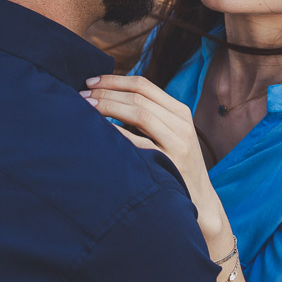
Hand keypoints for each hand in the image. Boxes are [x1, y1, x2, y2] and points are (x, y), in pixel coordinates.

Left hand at [82, 74, 223, 238]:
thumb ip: (148, 116)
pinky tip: (102, 132)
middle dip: (106, 93)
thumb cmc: (174, 165)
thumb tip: (106, 97)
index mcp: (179, 111)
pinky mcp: (173, 163)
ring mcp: (179, 142)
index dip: (114, 80)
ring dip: (109, 107)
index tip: (90, 80)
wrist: (200, 201)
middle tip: (81, 95)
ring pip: (140, 113)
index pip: (143, 84)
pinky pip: (142, 143)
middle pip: (138, 97)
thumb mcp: (168, 134)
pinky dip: (120, 134)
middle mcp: (181, 123)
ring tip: (86, 107)